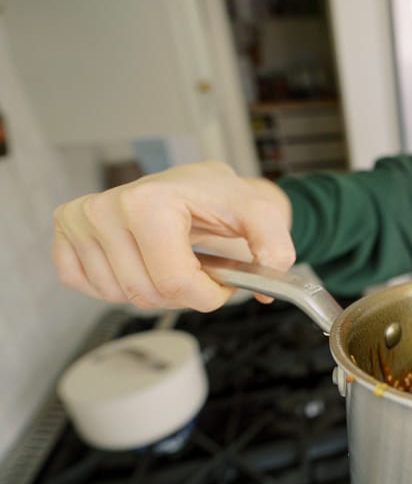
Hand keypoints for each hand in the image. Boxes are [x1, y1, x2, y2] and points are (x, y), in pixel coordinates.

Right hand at [52, 161, 294, 311]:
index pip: (174, 282)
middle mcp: (106, 209)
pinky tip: (139, 260)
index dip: (208, 294)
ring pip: (119, 297)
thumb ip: (274, 245)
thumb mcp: (258, 213)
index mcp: (149, 202)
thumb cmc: (219, 198)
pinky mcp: (66, 235)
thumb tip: (265, 286)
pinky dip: (119, 285)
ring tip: (171, 258)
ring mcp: (80, 221)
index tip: (223, 280)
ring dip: (153, 290)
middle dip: (184, 293)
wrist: (197, 186)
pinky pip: (88, 288)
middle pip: (146, 294)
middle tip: (199, 266)